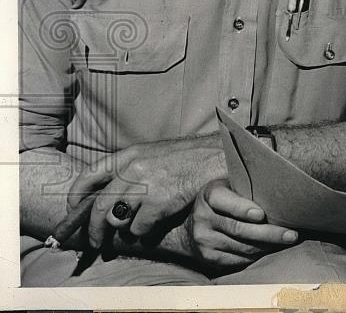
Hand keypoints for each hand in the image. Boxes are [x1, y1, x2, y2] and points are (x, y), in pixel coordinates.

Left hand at [67, 137, 225, 248]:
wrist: (220, 157)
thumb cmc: (190, 158)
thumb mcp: (155, 154)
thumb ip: (132, 170)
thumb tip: (109, 196)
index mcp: (129, 154)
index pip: (89, 176)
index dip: (76, 198)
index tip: (74, 211)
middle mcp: (133, 168)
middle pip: (99, 207)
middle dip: (93, 230)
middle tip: (95, 242)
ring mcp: (145, 185)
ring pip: (119, 220)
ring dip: (126, 229)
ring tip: (140, 226)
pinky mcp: (159, 202)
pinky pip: (141, 229)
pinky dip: (147, 231)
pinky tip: (160, 222)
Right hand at [184, 179, 298, 270]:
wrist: (193, 225)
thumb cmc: (225, 199)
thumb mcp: (230, 186)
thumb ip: (247, 187)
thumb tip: (282, 188)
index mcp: (209, 195)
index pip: (225, 201)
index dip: (243, 209)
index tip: (262, 215)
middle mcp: (202, 218)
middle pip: (239, 229)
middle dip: (269, 233)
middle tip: (292, 235)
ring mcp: (203, 240)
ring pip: (242, 247)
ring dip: (268, 247)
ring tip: (287, 242)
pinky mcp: (208, 258)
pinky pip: (238, 260)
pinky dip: (257, 256)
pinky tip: (271, 250)